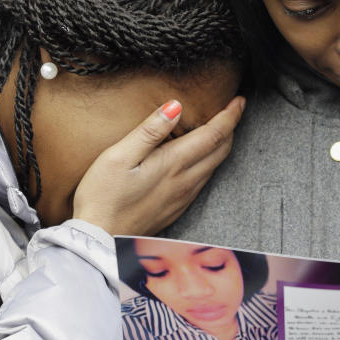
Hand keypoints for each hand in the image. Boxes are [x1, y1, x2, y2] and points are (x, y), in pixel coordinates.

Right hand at [73, 96, 244, 235]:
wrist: (100, 239)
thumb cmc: (102, 196)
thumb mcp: (118, 156)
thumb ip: (149, 131)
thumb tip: (175, 106)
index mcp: (173, 164)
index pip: (214, 135)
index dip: (230, 116)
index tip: (239, 100)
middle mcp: (185, 181)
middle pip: (221, 150)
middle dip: (231, 127)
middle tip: (233, 109)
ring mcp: (183, 197)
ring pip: (214, 166)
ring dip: (222, 145)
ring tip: (220, 127)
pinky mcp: (177, 208)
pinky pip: (203, 180)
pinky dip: (210, 161)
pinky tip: (200, 157)